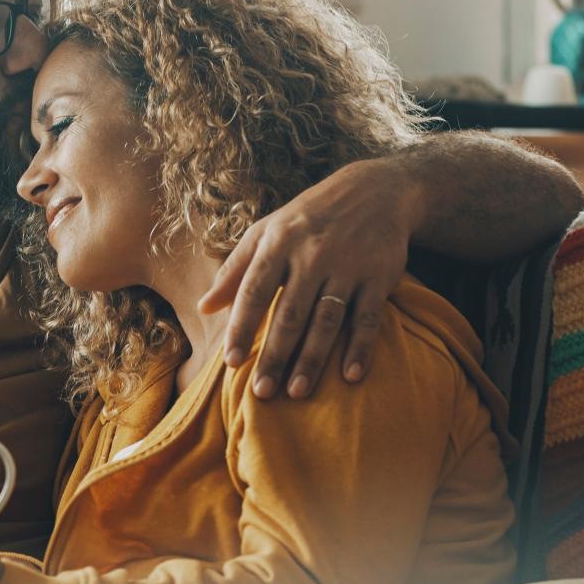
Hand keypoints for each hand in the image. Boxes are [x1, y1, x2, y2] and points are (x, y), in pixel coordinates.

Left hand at [199, 158, 415, 399]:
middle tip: (261, 392)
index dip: (241, 327)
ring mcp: (347, 267)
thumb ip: (234, 270)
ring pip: (326, 321)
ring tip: (296, 392)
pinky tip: (350, 376)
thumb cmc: (307, 218)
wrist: (373, 191)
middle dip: (275, 355)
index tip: (231, 362)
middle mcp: (311, 256)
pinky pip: (369, 318)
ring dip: (312, 359)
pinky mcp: (379, 276)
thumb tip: (204, 307)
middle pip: (289, 314)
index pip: (253, 292)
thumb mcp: (266, 232)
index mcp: (277, 244)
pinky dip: (361, 348)